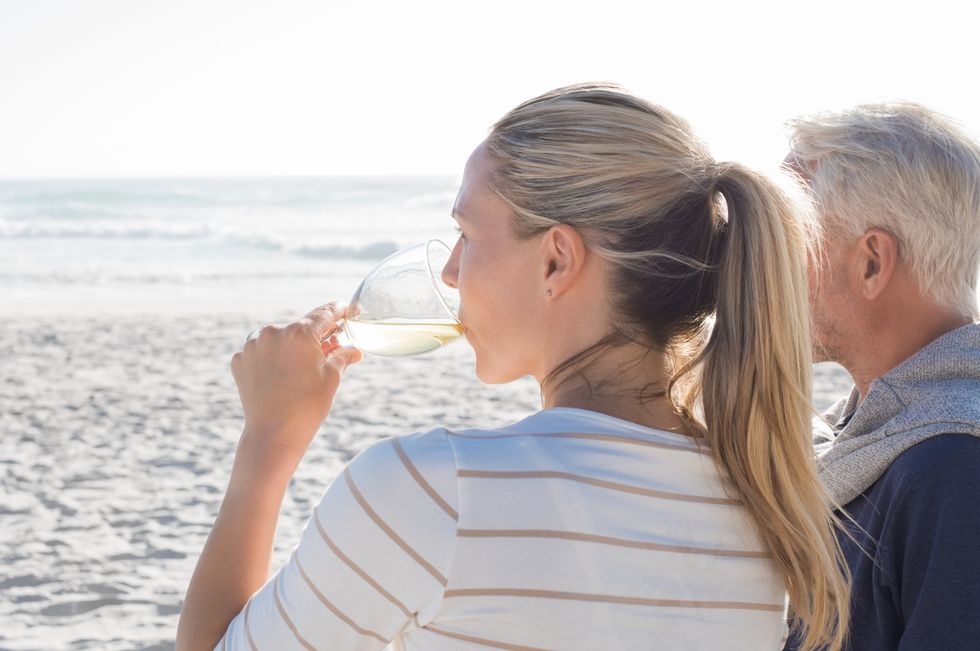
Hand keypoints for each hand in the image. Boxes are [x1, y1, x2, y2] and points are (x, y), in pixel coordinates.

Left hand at [230, 304, 362, 454]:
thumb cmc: (307, 407)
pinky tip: (281, 376)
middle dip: (316, 337)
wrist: (273, 435)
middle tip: (331, 348)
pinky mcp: (240, 360)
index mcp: (299, 333)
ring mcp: (252, 346)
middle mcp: (273, 332)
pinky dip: (272, 359)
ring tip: (302, 368)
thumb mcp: (331, 378)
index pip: (324, 313)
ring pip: (279, 338)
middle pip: (300, 328)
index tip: (345, 310)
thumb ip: (342, 356)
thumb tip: (354, 350)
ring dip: (292, 347)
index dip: (338, 311)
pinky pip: (261, 352)